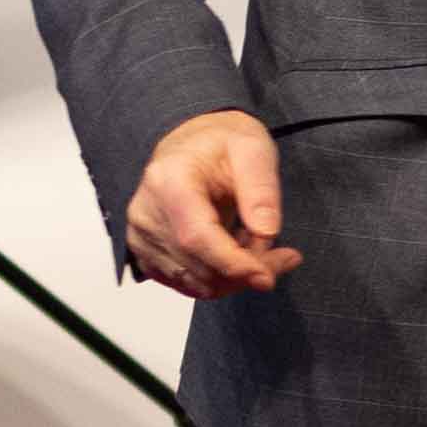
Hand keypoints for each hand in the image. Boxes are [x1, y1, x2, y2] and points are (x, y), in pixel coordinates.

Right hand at [122, 109, 300, 296]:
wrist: (192, 143)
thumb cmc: (221, 142)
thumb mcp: (252, 148)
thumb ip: (261, 188)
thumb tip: (266, 232)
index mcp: (170, 181)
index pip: (197, 238)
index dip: (233, 265)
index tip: (267, 276)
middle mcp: (147, 212)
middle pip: (199, 266)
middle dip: (246, 272)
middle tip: (285, 257)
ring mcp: (142, 236)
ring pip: (196, 283)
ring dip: (236, 277)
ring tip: (259, 245)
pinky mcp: (146, 253)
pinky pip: (187, 284)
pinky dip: (219, 279)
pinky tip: (237, 253)